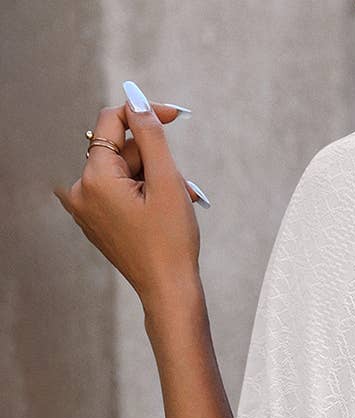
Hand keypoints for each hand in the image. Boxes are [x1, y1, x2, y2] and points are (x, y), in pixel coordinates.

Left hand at [52, 80, 206, 310]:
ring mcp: (85, 209)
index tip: (174, 116)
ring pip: (122, 173)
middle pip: (119, 152)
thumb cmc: (171, 243)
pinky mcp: (95, 221)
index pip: (111, 123)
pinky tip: (163, 212)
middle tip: (183, 186)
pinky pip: (118, 193)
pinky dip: (143, 194)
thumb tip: (136, 98)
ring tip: (178, 203)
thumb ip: (150, 134)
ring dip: (153, 179)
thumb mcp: (167, 182)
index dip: (144, 114)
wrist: (169, 291)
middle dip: (154, 161)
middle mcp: (80, 191)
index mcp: (94, 178)